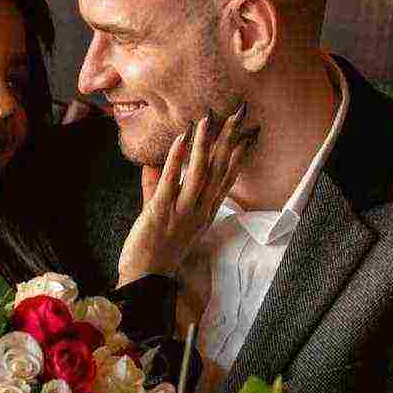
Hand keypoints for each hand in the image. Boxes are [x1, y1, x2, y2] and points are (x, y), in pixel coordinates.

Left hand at [118, 104, 251, 286]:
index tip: (247, 135)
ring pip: (200, 172)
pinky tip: (181, 138)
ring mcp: (183, 211)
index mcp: (205, 213)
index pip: (226, 180)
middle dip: (228, 140)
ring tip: (207, 119)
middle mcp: (200, 211)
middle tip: (237, 115)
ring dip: (204, 143)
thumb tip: (152, 165)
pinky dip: (177, 157)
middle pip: (219, 170)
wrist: (145, 278)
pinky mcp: (161, 211)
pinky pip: (172, 180)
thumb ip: (156, 189)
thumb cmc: (154, 251)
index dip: (238, 156)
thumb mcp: (160, 216)